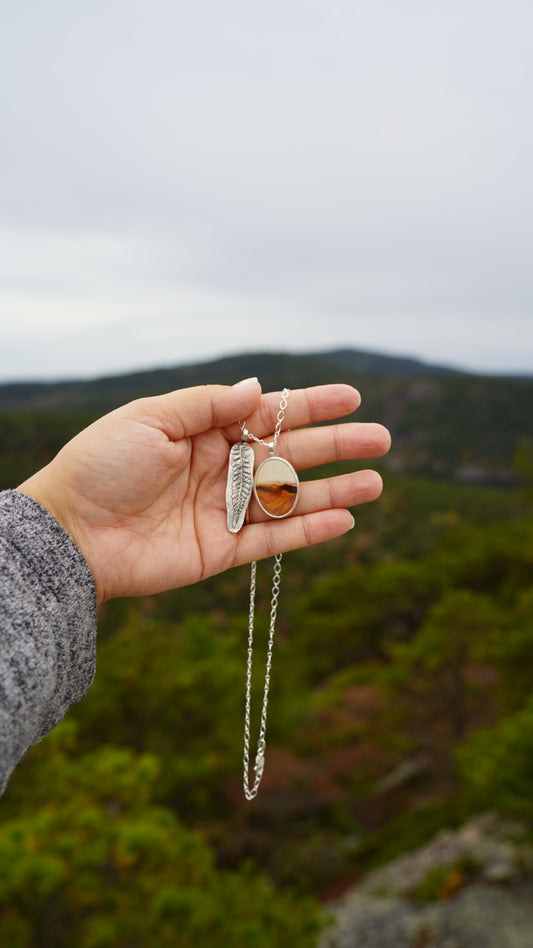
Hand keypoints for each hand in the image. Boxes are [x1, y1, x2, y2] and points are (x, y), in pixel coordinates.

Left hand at [17, 380, 389, 602]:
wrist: (73, 533)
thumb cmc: (102, 466)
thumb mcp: (151, 418)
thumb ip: (209, 404)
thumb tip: (259, 389)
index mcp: (204, 431)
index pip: (268, 414)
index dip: (310, 406)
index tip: (351, 398)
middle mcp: (221, 468)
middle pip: (290, 455)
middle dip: (336, 446)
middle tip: (381, 438)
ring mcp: (225, 510)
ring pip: (291, 499)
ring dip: (335, 491)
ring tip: (376, 482)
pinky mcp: (223, 550)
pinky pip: (275, 540)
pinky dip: (309, 531)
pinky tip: (344, 520)